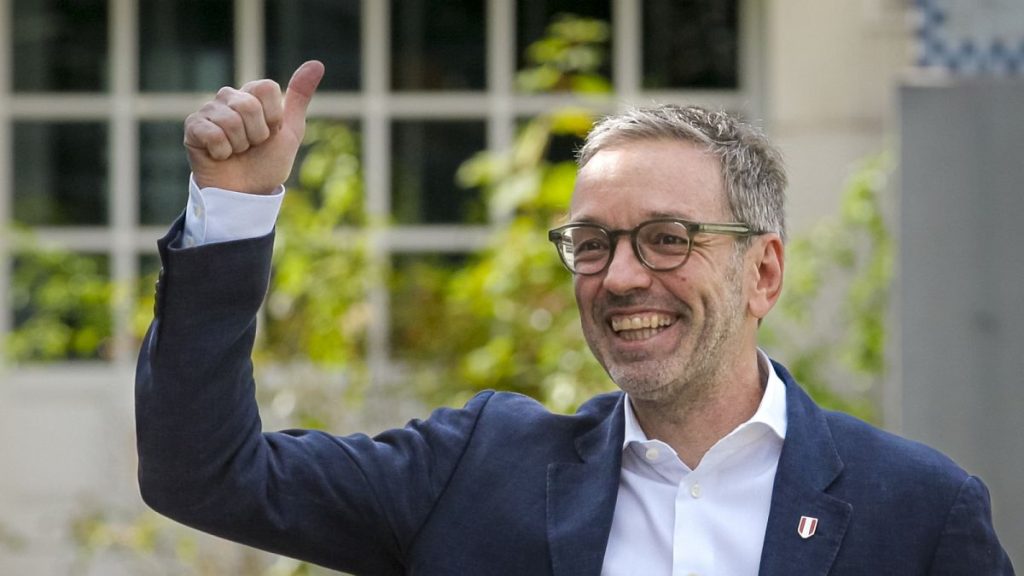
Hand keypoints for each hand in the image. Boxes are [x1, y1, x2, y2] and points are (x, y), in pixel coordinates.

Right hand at [184, 60, 324, 194]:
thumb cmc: (267, 163)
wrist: (246, 193)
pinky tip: (220, 156)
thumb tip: (317, 63)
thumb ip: (299, 97)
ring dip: (239, 145)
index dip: (273, 116)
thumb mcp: (290, 131)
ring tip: (236, 152)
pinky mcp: (192, 127)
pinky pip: (213, 133)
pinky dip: (222, 152)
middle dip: (257, 134)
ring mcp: (208, 111)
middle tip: (251, 146)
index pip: (266, 87)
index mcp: (251, 95)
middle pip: (249, 104)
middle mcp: (228, 98)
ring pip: (231, 120)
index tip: (271, 132)